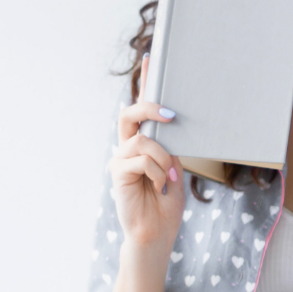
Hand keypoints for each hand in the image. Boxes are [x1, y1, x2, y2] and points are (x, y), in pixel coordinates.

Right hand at [109, 54, 185, 248]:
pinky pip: (141, 160)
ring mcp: (120, 159)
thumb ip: (170, 147)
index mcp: (143, 143)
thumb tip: (172, 124)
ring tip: (169, 177)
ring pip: (143, 141)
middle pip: (131, 114)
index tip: (151, 59)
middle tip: (172, 113)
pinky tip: (159, 186)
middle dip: (150, 108)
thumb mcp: (175, 168)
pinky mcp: (117, 173)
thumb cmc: (166, 203)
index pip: (142, 109)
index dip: (145, 84)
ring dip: (163, 158)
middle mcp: (127, 147)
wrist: (156, 232)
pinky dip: (157, 172)